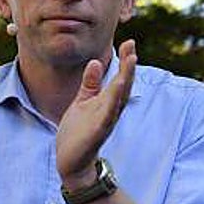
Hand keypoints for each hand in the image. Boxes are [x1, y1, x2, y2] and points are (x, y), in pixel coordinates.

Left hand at [56, 40, 136, 185]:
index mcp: (106, 102)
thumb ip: (90, 84)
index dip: (125, 61)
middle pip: (123, 85)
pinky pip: (108, 115)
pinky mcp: (97, 132)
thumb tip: (96, 62)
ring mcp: (105, 121)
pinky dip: (113, 102)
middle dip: (129, 66)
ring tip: (131, 61)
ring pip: (119, 98)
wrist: (70, 162)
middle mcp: (110, 110)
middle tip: (132, 46)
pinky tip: (117, 90)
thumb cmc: (77, 133)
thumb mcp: (82, 102)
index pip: (119, 78)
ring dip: (125, 80)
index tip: (129, 41)